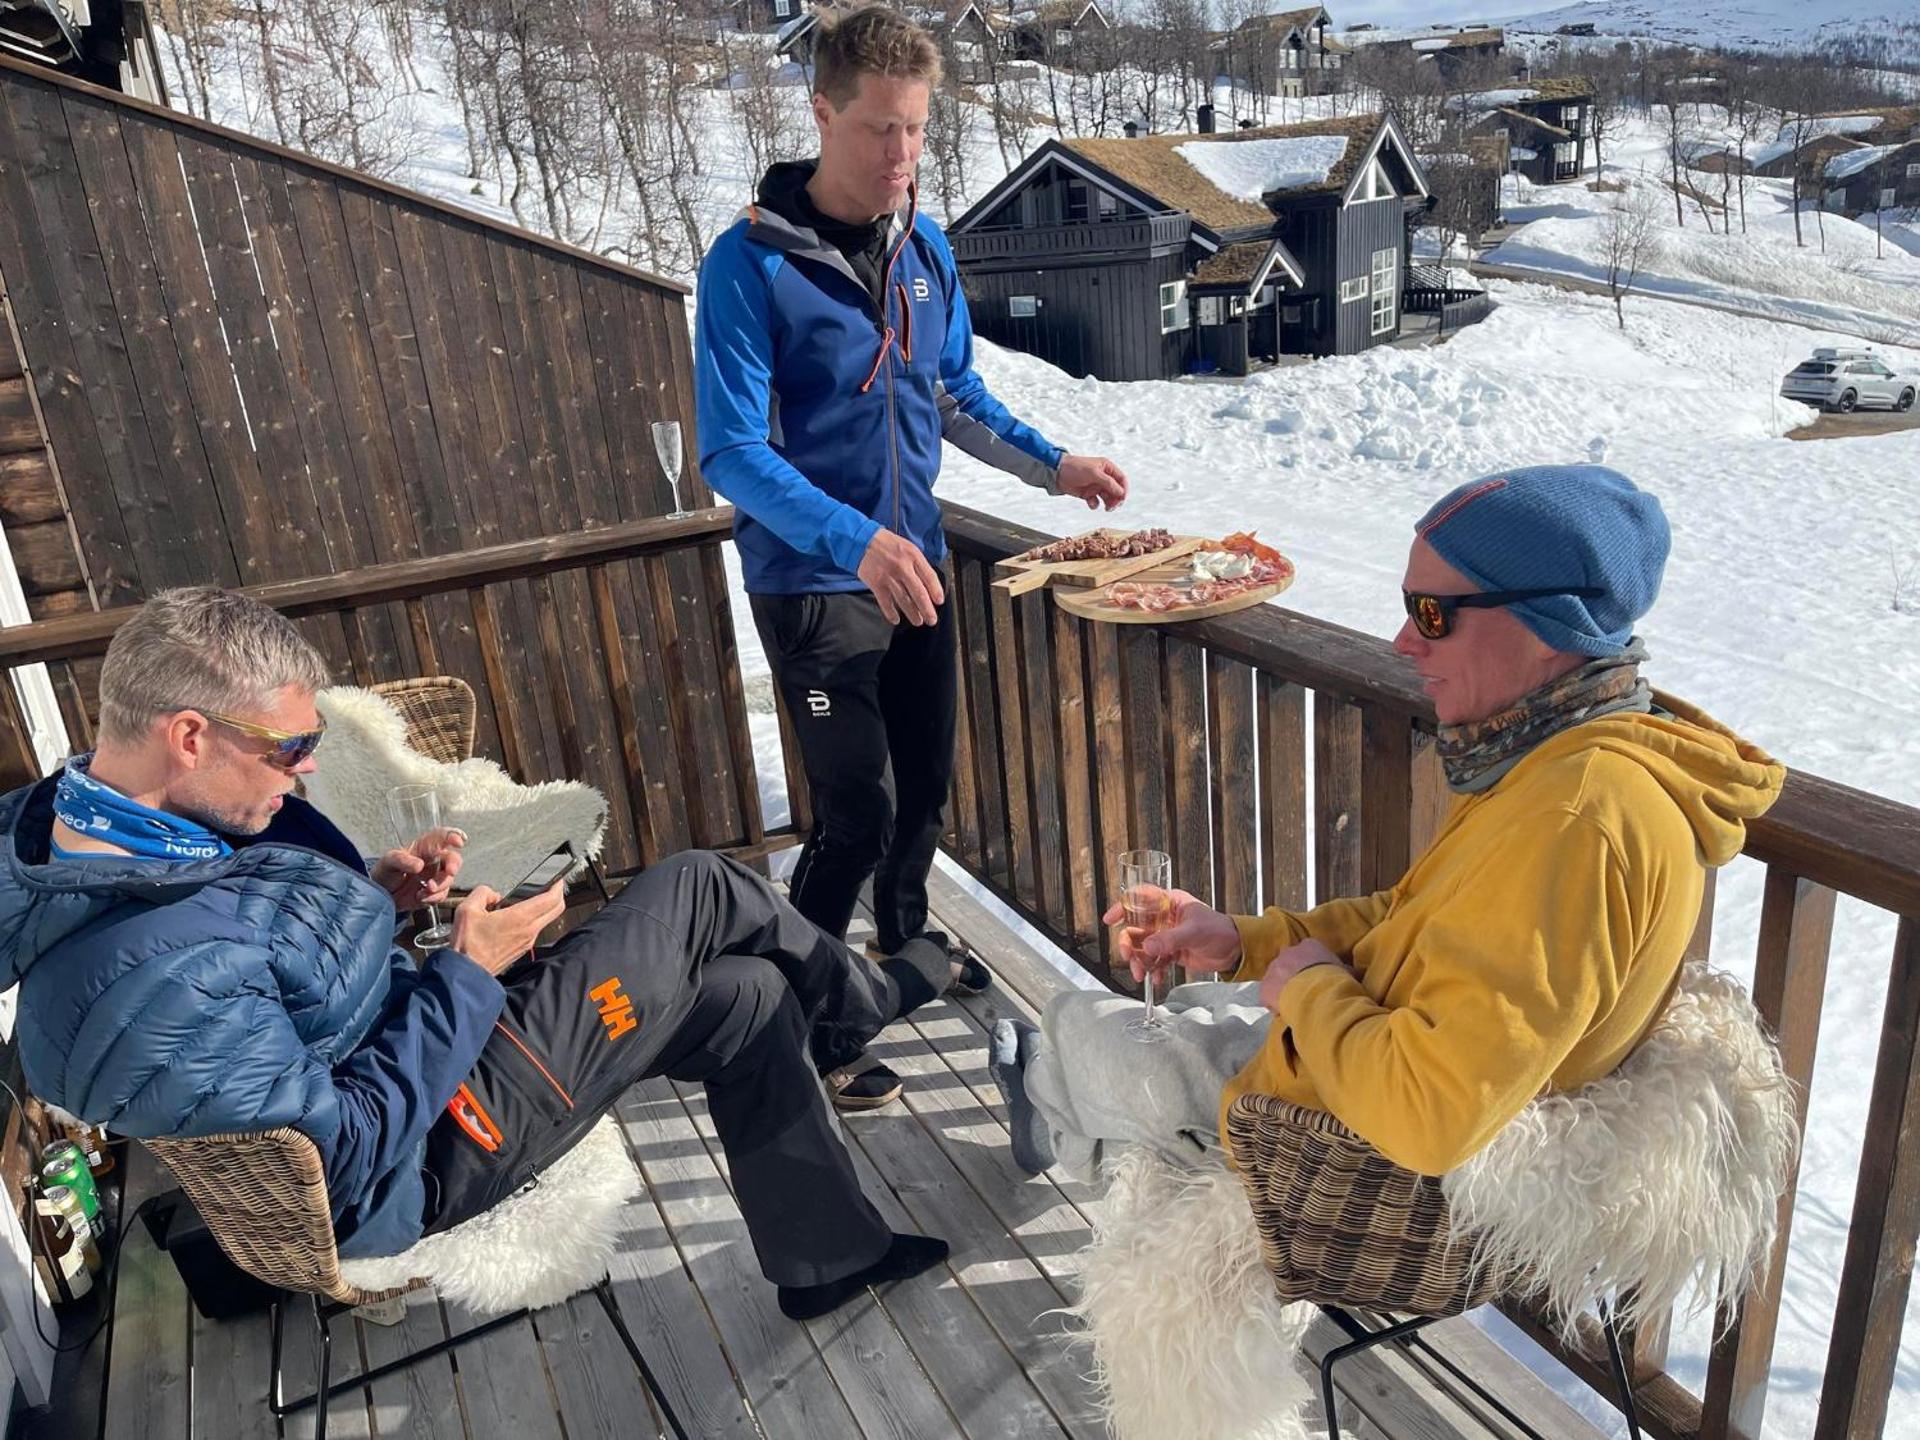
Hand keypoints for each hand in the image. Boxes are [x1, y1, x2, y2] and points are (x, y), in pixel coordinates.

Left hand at [374, 827, 465, 911]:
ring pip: (449, 879)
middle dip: (454, 865)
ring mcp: (435, 877)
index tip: (458, 842)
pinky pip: (441, 895)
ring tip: (427, 889)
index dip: (452, 837)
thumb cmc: (384, 872)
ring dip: (441, 885)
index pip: (441, 837)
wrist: (380, 894)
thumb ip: (402, 860)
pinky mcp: (433, 892)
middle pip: (452, 858)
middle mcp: (433, 861)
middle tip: (450, 871)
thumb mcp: (388, 862)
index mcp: (423, 847)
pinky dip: (433, 898)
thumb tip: (418, 864)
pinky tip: (420, 896)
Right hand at [448, 881, 567, 975]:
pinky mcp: (521, 950)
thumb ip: (483, 893)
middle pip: (556, 909)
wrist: (466, 972)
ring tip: (533, 899)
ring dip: (546, 908)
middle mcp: (529, 930)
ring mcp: (527, 942)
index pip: (551, 899)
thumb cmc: (467, 944)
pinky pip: (535, 931)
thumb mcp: (467, 909)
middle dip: (558, 895)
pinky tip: (519, 916)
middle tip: (552, 886)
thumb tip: (493, 894)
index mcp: (520, 917)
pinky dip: (535, 920)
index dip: (558, 885)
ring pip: (546, 920)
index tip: (558, 878)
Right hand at [857, 529, 944, 625]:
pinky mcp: (876, 584)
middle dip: (927, 609)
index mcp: (913, 556)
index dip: (936, 591)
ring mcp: (889, 577)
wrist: (863, 541)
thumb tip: (928, 585)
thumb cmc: (888, 545)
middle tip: (932, 620)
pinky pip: (886, 603)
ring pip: (904, 600)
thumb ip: (918, 564)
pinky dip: (891, 613)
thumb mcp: (908, 547)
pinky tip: (896, 620)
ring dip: (912, 613)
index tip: (939, 601)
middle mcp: (902, 567)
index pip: (929, 577)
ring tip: (918, 621)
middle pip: (918, 593)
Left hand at [1056, 455, 1128, 509]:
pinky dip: (1095, 504)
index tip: (1123, 498)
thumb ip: (1108, 483)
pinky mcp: (1088, 493)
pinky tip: (1091, 503)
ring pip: (1107, 497)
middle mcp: (1103, 477)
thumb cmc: (1075, 467)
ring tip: (1106, 508)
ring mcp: (1096, 486)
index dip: (1124, 489)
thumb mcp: (1094, 474)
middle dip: (1116, 499)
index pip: (1121, 479)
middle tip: (1113, 506)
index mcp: (1107, 468)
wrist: (1057, 473)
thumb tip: (1121, 492)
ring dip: (1108, 503)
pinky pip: (1096, 501)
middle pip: (1116, 490)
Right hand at [1100, 887, 1240, 985]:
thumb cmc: (1220, 930)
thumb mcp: (1194, 932)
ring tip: (1142, 974)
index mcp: (1170, 903)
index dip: (1122, 906)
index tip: (1111, 919)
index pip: (1140, 898)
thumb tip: (1147, 947)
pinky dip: (1152, 970)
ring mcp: (1166, 935)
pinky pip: (1154, 960)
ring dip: (1139, 961)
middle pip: (1135, 927)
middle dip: (1128, 944)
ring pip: (1142, 947)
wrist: (1235, 950)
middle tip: (1129, 957)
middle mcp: (1164, 918)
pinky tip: (1156, 978)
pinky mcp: (1171, 952)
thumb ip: (1170, 940)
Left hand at [1258, 939, 1348, 1011]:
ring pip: (1276, 980)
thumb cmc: (1334, 980)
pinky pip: (1268, 997)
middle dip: (1294, 977)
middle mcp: (1288, 952)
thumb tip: (1355, 972)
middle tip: (1305, 993)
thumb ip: (1346, 970)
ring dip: (1284, 991)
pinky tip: (1287, 1012)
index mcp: (1309, 946)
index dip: (1311, 969)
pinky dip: (1275, 1005)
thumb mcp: (1346, 972)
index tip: (1316, 980)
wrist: (1317, 993)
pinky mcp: (1264, 987)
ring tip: (1297, 1004)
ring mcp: (1273, 969)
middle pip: (1289, 965)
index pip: (1307, 954)